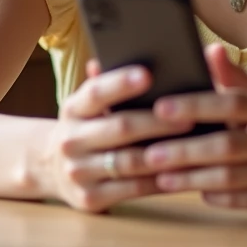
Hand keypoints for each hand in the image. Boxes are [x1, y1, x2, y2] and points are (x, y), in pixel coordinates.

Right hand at [47, 59, 194, 212]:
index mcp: (73, 108)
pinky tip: (182, 172)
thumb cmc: (89, 126)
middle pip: (120, 128)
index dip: (121, 83)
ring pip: (129, 161)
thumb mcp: (90, 104)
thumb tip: (134, 49)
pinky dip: (159, 181)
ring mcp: (78, 171)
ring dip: (165, 154)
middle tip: (192, 116)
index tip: (149, 74)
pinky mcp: (89, 198)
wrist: (51, 168)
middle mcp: (71, 139)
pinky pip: (132, 189)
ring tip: (195, 145)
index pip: (96, 92)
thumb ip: (110, 82)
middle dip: (158, 122)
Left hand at [142, 45, 246, 217]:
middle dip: (185, 150)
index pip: (235, 104)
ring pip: (230, 178)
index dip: (196, 105)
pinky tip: (190, 189)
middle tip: (150, 151)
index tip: (161, 107)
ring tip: (159, 174)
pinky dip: (212, 195)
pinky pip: (239, 201)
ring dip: (190, 178)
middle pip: (228, 146)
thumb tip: (209, 49)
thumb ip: (237, 81)